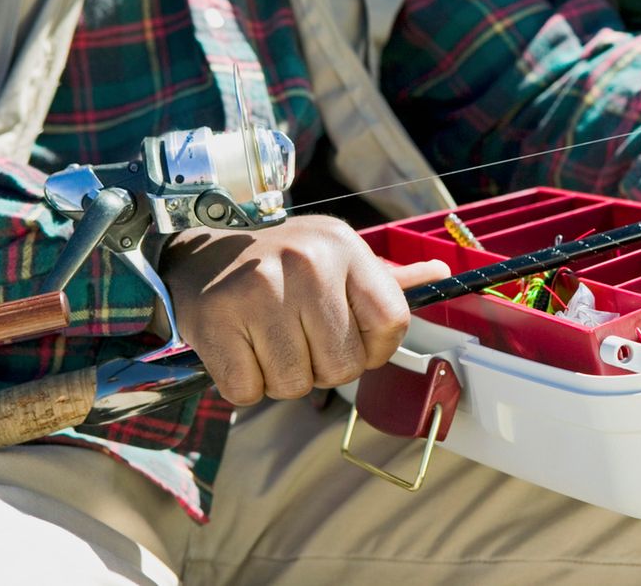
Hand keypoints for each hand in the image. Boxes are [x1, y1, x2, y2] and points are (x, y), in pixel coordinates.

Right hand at [160, 215, 449, 404]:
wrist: (199, 257)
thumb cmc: (281, 266)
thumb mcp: (335, 257)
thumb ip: (386, 279)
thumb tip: (442, 272)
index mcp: (343, 248)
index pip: (392, 323)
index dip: (376, 350)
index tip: (351, 342)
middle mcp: (307, 263)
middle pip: (344, 367)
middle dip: (323, 368)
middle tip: (298, 340)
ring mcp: (259, 291)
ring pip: (295, 385)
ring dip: (281, 378)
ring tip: (267, 341)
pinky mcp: (216, 321)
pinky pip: (248, 391)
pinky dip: (245, 383)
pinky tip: (240, 348)